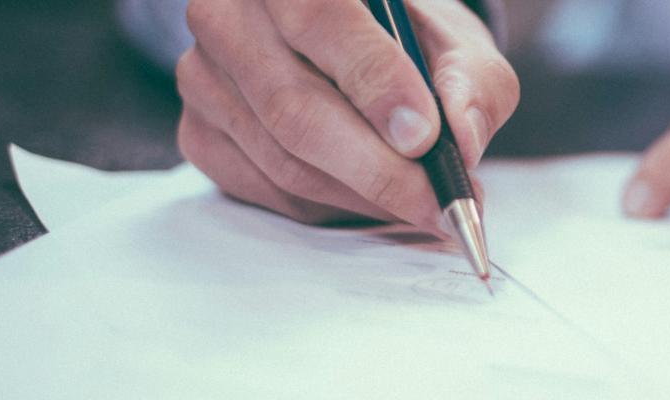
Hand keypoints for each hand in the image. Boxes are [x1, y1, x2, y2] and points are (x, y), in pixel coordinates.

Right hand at [176, 0, 517, 229]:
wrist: (361, 51)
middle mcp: (230, 14)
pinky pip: (265, 188)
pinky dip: (328, 207)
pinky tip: (369, 199)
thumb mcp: (457, 47)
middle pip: (294, 106)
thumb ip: (470, 84)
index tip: (424, 135)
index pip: (319, 17)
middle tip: (436, 201)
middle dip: (377, 168)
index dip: (373, 81)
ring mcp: (203, 75)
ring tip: (420, 206)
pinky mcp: (199, 131)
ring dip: (361, 196)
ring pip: (282, 157)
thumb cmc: (408, 43)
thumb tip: (461, 140)